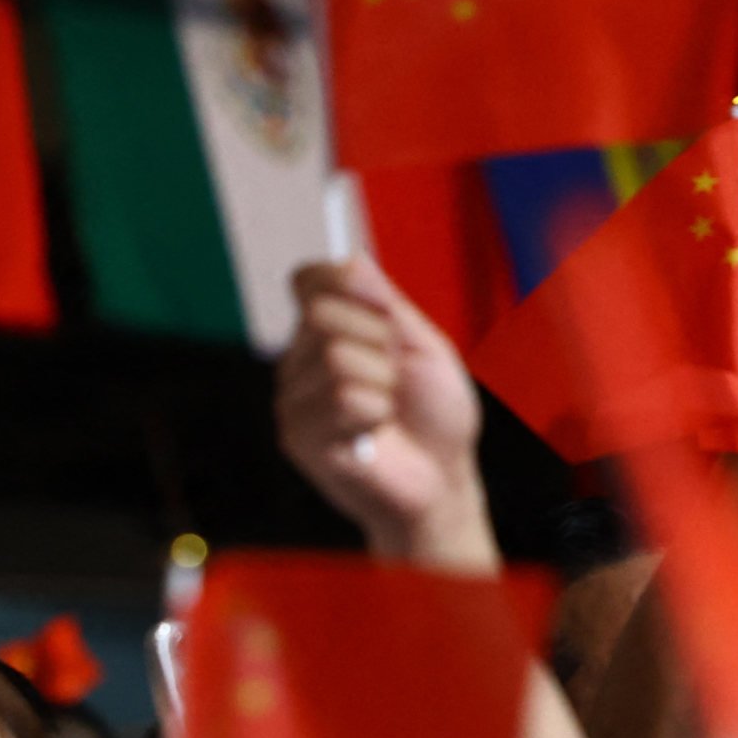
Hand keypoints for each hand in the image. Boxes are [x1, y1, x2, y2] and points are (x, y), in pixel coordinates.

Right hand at [277, 256, 488, 569]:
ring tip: (389, 411)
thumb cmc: (435, 416)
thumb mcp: (425, 346)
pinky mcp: (297, 434)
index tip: (385, 310)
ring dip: (383, 385)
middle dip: (379, 341)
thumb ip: (386, 303)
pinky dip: (375, 414)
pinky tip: (374, 434)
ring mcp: (294, 398)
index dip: (346, 283)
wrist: (442, 479)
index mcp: (328, 332)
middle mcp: (301, 360)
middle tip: (397, 377)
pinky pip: (341, 399)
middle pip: (322, 314)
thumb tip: (350, 258)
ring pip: (336, 359)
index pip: (310, 279)